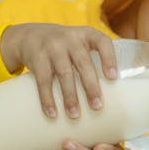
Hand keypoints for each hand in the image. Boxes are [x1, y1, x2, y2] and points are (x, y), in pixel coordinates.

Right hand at [0, 24, 117, 117]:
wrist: (31, 35)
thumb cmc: (65, 46)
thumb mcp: (80, 43)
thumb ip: (95, 58)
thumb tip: (117, 90)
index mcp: (87, 34)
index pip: (102, 42)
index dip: (109, 58)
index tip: (113, 77)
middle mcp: (71, 38)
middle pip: (84, 63)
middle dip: (91, 86)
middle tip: (97, 106)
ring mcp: (53, 47)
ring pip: (64, 73)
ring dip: (70, 97)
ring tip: (75, 115)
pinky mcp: (37, 57)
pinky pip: (43, 80)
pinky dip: (48, 98)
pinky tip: (52, 113)